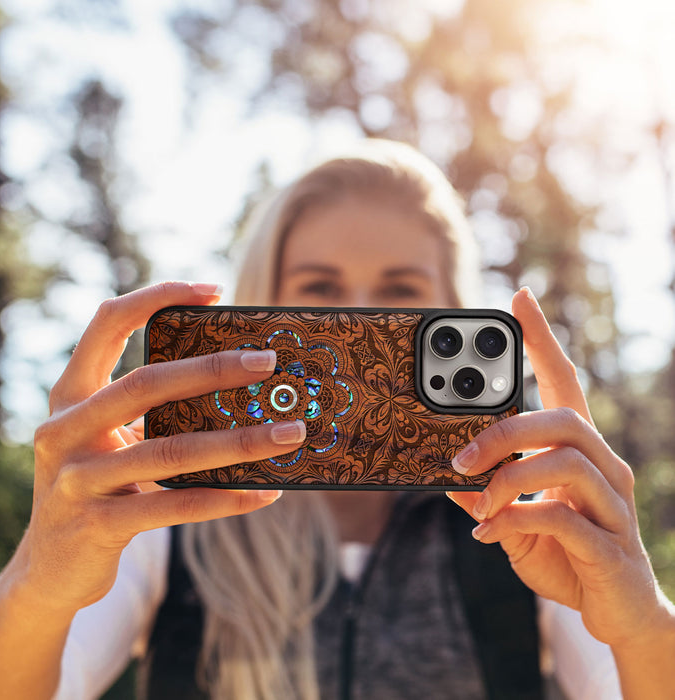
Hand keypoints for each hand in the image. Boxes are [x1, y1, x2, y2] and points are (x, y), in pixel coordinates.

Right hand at [16, 282, 304, 614]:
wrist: (49, 569)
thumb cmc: (97, 487)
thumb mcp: (110, 441)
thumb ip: (150, 413)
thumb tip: (239, 387)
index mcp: (70, 396)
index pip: (107, 324)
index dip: (156, 297)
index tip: (213, 291)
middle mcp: (65, 430)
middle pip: (146, 383)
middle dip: (213, 368)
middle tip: (269, 361)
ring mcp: (77, 479)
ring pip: (171, 450)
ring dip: (240, 441)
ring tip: (290, 433)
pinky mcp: (98, 525)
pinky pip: (176, 505)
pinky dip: (227, 498)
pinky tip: (266, 493)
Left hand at [447, 287, 670, 649]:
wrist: (617, 613)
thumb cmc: (566, 554)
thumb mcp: (514, 519)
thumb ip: (488, 496)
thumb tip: (447, 478)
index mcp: (579, 451)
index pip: (564, 382)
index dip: (543, 340)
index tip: (520, 299)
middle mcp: (604, 467)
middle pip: (563, 419)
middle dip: (505, 431)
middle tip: (460, 458)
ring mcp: (613, 505)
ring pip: (565, 462)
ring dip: (508, 478)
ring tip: (477, 501)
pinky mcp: (611, 545)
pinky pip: (562, 518)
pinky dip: (516, 519)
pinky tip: (489, 533)